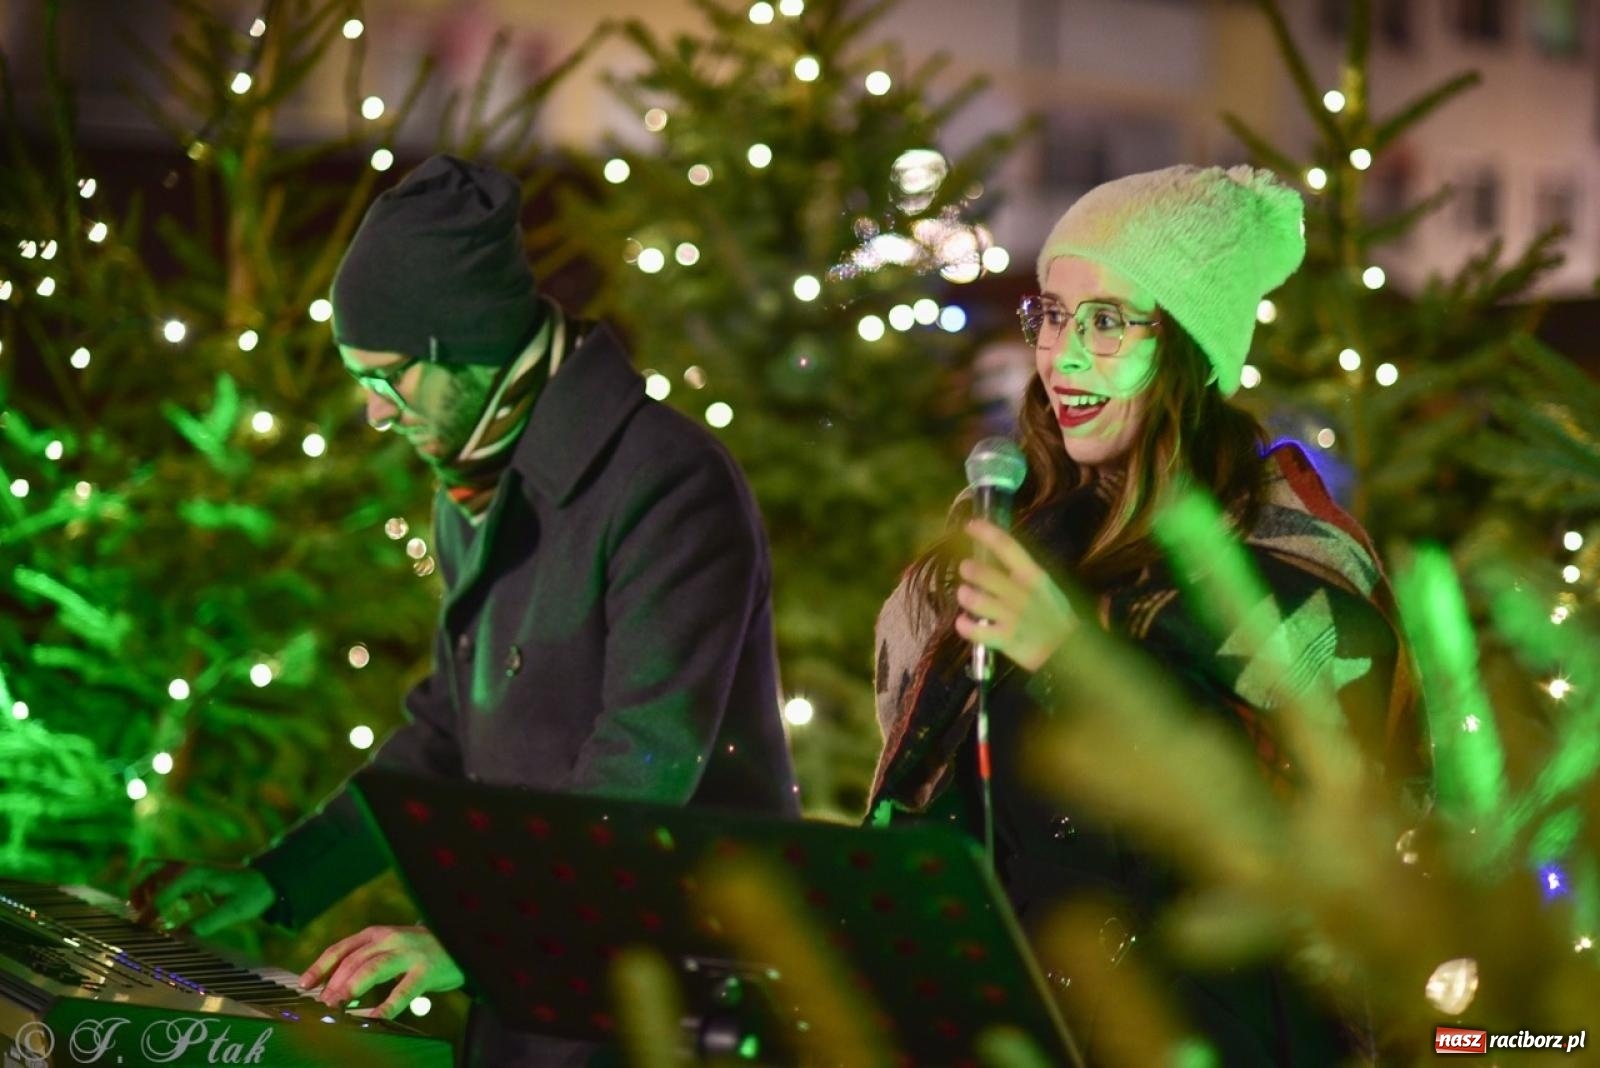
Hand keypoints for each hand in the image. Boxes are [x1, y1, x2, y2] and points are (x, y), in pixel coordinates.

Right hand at [130, 860, 275, 935]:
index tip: (140, 931)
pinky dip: (154, 891)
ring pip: (152, 871)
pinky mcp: (189, 876)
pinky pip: (161, 878)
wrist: (265, 881)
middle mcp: (187, 868)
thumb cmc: (251, 895)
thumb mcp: (234, 912)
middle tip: (139, 914)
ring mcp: (187, 869)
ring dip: (143, 889)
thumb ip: (205, 924)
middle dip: (136, 890)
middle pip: (147, 868)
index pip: (160, 893)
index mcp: (194, 875)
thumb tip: (177, 936)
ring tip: (149, 914)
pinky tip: (165, 913)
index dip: (147, 914)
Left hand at [300, 925, 463, 1019]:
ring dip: (353, 987)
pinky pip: (404, 989)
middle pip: (354, 960)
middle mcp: (390, 940)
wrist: (458, 941)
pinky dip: (389, 1004)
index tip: (304, 985)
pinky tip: (377, 1016)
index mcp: (377, 934)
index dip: (320, 967)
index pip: (341, 949)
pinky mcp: (426, 970)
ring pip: (374, 968)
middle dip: (334, 983)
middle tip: (324, 1004)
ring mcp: (409, 953)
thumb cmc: (418, 950)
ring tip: (340, 1004)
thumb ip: (365, 962)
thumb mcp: (389, 947)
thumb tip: (333, 988)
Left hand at [954, 518, 1077, 672]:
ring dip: (965, 595)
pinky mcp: (1005, 639)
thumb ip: (1022, 572)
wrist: (1068, 651)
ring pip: (975, 600)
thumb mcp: (1045, 587)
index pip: (1007, 546)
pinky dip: (964, 626)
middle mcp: (1022, 593)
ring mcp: (1013, 617)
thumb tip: (993, 554)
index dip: (985, 532)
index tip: (970, 525)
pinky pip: (975, 631)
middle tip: (966, 570)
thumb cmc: (1053, 615)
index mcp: (1034, 575)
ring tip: (965, 595)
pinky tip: (963, 622)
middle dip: (969, 569)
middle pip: (985, 573)